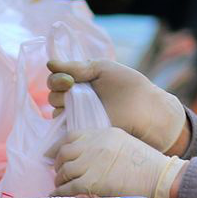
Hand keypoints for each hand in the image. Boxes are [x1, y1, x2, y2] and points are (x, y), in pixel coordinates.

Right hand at [47, 59, 189, 153]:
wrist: (148, 110)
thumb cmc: (129, 86)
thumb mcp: (102, 69)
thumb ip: (76, 67)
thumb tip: (49, 63)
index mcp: (79, 82)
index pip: (55, 80)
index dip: (57, 79)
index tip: (69, 80)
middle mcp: (76, 100)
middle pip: (52, 96)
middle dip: (59, 93)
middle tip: (73, 91)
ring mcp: (79, 118)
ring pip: (56, 113)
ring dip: (63, 108)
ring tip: (80, 107)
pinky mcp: (84, 134)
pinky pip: (65, 132)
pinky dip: (63, 127)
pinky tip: (72, 121)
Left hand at [53, 127, 183, 197]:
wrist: (163, 179)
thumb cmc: (150, 167)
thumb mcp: (126, 145)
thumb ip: (107, 148)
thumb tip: (91, 160)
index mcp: (104, 133)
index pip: (72, 136)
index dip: (59, 147)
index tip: (53, 155)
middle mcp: (95, 145)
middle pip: (65, 152)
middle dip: (58, 164)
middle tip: (59, 173)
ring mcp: (93, 162)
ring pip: (65, 170)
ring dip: (59, 179)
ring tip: (60, 185)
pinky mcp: (93, 181)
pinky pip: (68, 187)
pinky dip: (59, 192)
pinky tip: (56, 196)